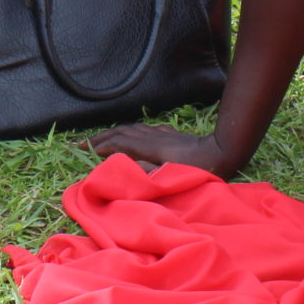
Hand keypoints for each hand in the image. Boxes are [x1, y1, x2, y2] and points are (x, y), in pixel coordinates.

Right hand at [83, 124, 235, 176]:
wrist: (222, 154)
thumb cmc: (198, 170)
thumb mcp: (171, 175)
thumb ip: (146, 171)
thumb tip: (123, 165)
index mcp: (149, 147)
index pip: (117, 144)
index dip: (98, 146)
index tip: (81, 149)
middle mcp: (152, 137)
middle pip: (121, 132)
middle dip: (101, 137)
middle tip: (83, 142)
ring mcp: (162, 134)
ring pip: (132, 128)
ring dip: (114, 132)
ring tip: (102, 137)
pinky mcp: (172, 135)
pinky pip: (146, 129)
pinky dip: (133, 130)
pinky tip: (134, 132)